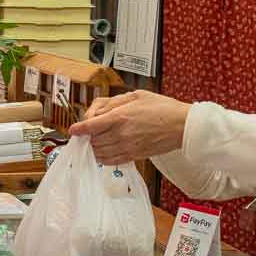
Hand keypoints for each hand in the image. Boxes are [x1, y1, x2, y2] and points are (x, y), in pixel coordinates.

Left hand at [68, 90, 190, 164]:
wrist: (181, 126)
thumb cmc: (162, 108)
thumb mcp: (136, 95)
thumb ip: (114, 102)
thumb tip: (98, 111)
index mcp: (120, 116)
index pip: (91, 126)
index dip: (79, 129)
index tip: (73, 130)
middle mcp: (121, 134)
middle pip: (93, 140)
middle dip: (87, 136)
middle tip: (88, 132)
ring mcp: (127, 147)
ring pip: (100, 152)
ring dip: (94, 147)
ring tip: (96, 141)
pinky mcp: (134, 156)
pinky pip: (111, 160)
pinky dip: (103, 157)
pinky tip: (104, 151)